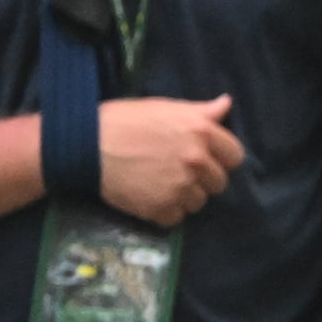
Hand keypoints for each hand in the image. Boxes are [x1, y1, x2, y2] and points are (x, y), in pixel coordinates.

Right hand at [96, 95, 244, 224]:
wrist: (86, 145)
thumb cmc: (123, 120)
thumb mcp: (164, 107)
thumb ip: (200, 111)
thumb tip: (226, 104)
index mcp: (201, 132)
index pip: (235, 156)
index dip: (221, 158)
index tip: (206, 158)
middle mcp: (196, 161)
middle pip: (219, 182)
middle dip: (203, 178)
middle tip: (178, 171)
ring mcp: (181, 187)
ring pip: (199, 202)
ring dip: (185, 196)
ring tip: (161, 183)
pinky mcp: (162, 208)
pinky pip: (177, 217)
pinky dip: (166, 211)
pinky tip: (150, 196)